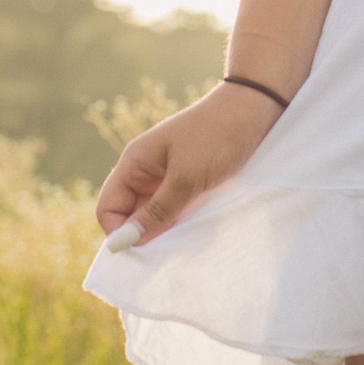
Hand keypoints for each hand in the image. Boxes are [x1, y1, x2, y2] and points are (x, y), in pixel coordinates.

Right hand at [95, 81, 282, 246]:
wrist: (255, 108)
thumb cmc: (218, 135)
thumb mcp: (187, 177)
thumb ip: (156, 211)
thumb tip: (121, 244)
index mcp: (135, 163)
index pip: (108, 208)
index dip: (118, 233)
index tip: (143, 253)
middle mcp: (146, 171)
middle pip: (129, 215)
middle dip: (142, 237)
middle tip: (166, 256)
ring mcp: (168, 177)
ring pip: (153, 216)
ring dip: (164, 232)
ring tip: (184, 246)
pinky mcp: (189, 181)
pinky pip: (174, 210)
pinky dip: (181, 223)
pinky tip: (196, 233)